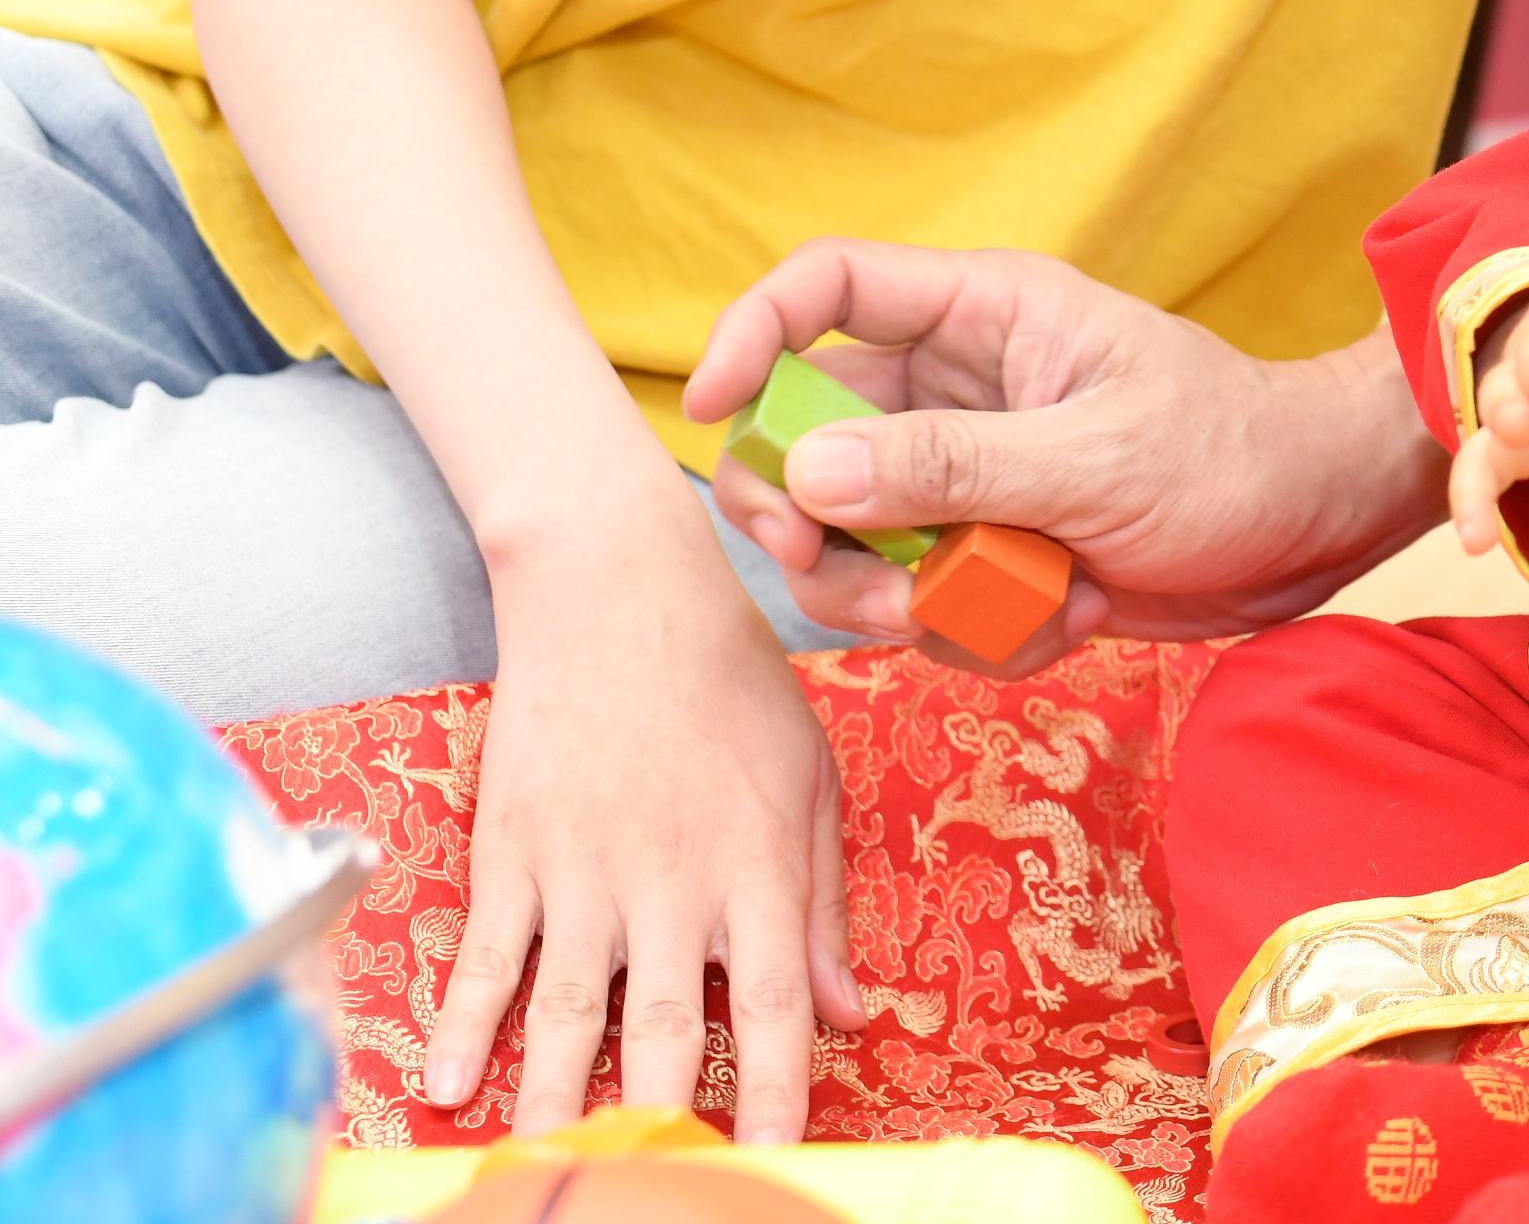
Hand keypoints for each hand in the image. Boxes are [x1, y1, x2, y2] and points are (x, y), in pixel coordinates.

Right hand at [421, 501, 858, 1140]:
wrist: (619, 591)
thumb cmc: (732, 680)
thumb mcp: (810, 777)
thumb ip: (824, 900)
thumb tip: (851, 1011)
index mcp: (757, 864)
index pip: (778, 1003)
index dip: (778, 1091)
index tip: (775, 1159)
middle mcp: (672, 880)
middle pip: (669, 1027)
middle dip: (664, 1118)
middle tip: (653, 1186)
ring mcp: (584, 869)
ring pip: (569, 1012)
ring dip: (557, 1101)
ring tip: (546, 1168)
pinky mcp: (513, 851)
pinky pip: (489, 955)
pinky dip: (465, 1024)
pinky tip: (449, 1087)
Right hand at [687, 240, 1436, 668]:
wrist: (1322, 525)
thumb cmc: (1236, 454)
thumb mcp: (1097, 459)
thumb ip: (953, 467)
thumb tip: (807, 471)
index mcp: (984, 316)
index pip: (825, 288)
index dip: (749, 336)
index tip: (712, 414)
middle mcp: (960, 390)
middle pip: (807, 440)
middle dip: (815, 526)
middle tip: (857, 580)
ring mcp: (974, 475)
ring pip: (857, 543)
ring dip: (907, 599)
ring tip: (1004, 605)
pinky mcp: (997, 551)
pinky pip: (929, 603)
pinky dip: (984, 628)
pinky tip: (1072, 613)